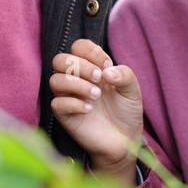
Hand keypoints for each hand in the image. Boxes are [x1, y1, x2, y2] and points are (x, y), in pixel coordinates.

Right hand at [50, 39, 142, 185]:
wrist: (125, 140)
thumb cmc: (126, 112)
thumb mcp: (132, 90)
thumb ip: (124, 74)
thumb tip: (107, 71)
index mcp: (91, 68)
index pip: (78, 47)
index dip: (90, 51)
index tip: (107, 65)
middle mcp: (76, 80)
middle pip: (60, 59)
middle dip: (80, 66)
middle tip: (99, 78)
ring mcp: (69, 97)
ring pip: (55, 80)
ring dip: (77, 84)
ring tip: (97, 95)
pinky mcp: (65, 116)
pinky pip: (57, 104)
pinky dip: (73, 103)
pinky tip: (89, 109)